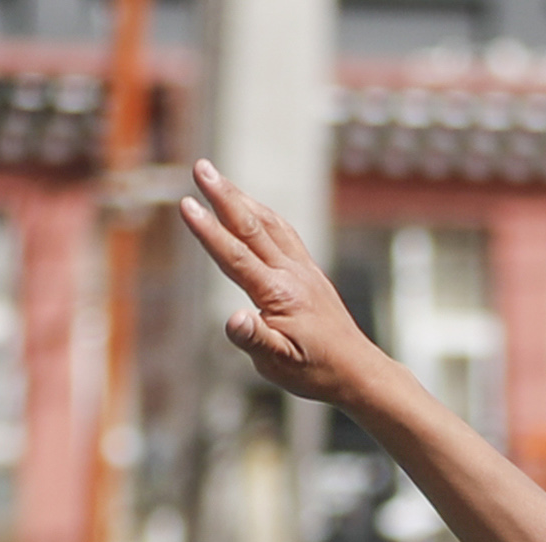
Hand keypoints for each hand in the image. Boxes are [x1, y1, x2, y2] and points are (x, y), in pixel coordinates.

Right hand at [177, 160, 390, 408]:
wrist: (358, 371)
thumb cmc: (317, 372)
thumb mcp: (280, 365)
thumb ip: (255, 340)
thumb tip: (233, 320)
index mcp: (279, 295)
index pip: (236, 257)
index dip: (209, 231)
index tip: (187, 203)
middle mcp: (292, 275)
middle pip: (252, 227)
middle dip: (223, 195)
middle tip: (200, 167)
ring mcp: (304, 270)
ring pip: (269, 225)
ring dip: (241, 199)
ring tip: (218, 178)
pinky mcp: (310, 273)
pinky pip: (284, 234)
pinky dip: (264, 215)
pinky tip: (253, 209)